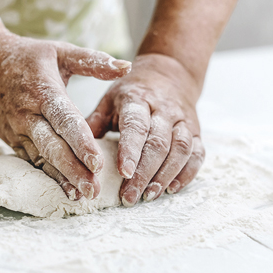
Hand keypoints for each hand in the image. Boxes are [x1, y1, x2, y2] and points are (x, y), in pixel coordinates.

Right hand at [0, 32, 131, 199]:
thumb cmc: (27, 57)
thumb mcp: (59, 51)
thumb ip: (93, 61)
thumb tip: (126, 67)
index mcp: (43, 91)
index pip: (64, 120)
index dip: (81, 143)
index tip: (97, 163)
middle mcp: (28, 114)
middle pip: (52, 147)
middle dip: (73, 170)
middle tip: (94, 190)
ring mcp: (18, 130)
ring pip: (41, 159)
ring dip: (62, 179)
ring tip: (82, 196)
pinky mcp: (12, 140)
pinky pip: (32, 161)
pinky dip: (48, 177)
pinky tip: (65, 191)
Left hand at [86, 53, 204, 205]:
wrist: (170, 74)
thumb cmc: (131, 94)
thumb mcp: (109, 101)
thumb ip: (93, 125)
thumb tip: (75, 152)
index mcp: (138, 100)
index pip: (136, 126)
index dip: (130, 151)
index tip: (123, 173)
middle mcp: (164, 110)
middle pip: (158, 143)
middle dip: (144, 173)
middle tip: (130, 197)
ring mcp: (183, 121)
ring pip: (180, 150)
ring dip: (165, 176)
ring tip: (149, 196)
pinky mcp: (196, 131)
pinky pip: (197, 154)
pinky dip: (187, 174)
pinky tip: (172, 189)